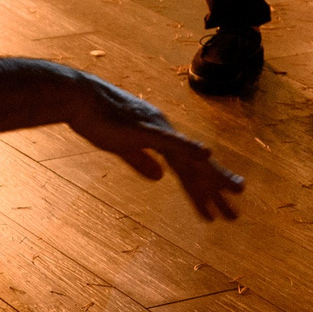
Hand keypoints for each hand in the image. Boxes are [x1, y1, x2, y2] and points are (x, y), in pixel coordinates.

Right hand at [65, 76, 243, 220]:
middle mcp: (165, 132)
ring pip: (189, 158)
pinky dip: (189, 148)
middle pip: (194, 166)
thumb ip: (140, 161)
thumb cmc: (95, 119)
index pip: (186, 168)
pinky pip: (170, 141)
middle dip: (215, 190)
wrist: (77, 97)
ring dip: (212, 177)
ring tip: (235, 191)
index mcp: (159, 137)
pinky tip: (205, 154)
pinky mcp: (144, 128)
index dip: (202, 189)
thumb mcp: (120, 147)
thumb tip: (159, 177)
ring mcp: (157, 129)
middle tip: (234, 214)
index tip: (217, 209)